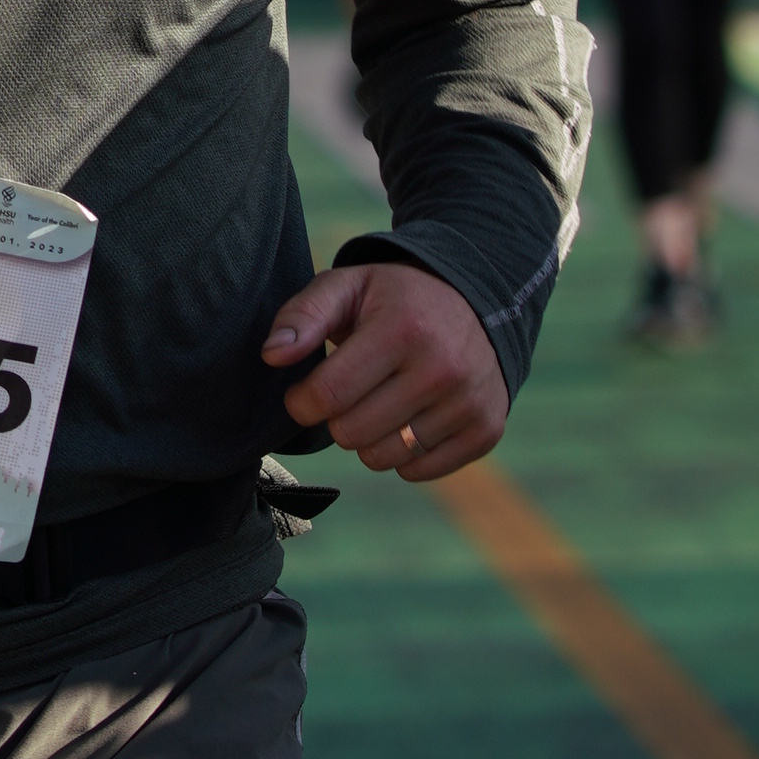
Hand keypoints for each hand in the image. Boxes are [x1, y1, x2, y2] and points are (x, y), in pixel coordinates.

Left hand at [260, 256, 509, 484]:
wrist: (480, 303)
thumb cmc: (397, 299)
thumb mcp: (348, 287)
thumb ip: (302, 316)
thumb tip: (272, 355)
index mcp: (403, 329)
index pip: (327, 396)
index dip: (301, 402)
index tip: (305, 391)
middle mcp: (443, 369)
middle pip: (352, 434)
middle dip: (336, 418)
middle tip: (349, 392)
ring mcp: (469, 403)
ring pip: (382, 458)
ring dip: (368, 438)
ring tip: (379, 402)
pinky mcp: (486, 431)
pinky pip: (416, 471)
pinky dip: (402, 453)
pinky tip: (408, 417)